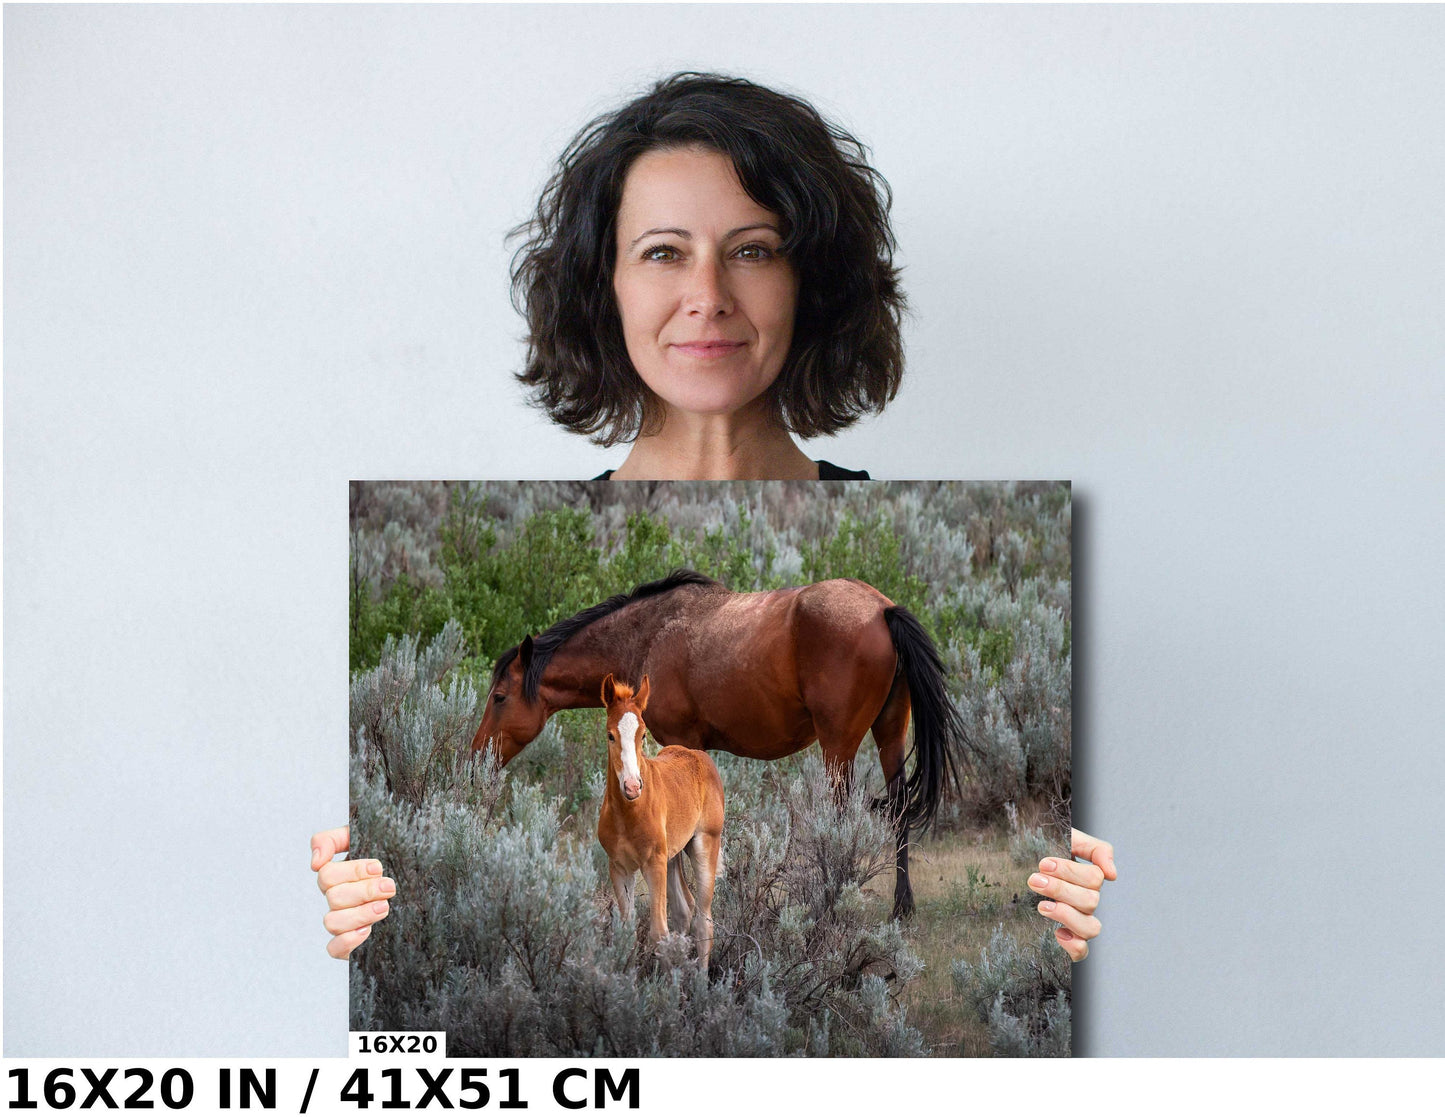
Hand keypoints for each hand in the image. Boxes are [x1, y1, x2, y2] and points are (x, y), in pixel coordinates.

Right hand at [311, 826, 394, 958]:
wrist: (423, 885)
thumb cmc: (393, 858)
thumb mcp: (367, 838)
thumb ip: (333, 839)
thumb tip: (315, 862)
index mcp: (338, 875)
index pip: (327, 873)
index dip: (352, 871)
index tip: (378, 867)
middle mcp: (338, 899)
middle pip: (334, 897)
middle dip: (364, 891)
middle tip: (389, 887)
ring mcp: (343, 921)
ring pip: (332, 922)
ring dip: (359, 914)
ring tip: (385, 907)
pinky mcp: (351, 943)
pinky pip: (334, 949)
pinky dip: (347, 941)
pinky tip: (368, 931)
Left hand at [1027, 828, 1115, 961]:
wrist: (1015, 863)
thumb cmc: (1043, 849)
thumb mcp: (1068, 838)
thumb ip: (1095, 849)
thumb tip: (1112, 874)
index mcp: (1088, 878)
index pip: (1094, 878)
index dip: (1070, 872)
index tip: (1043, 864)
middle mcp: (1087, 901)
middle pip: (1090, 901)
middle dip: (1060, 889)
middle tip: (1034, 880)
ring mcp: (1078, 921)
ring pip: (1091, 928)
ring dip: (1066, 915)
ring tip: (1041, 906)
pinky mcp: (1067, 939)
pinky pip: (1081, 952)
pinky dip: (1073, 945)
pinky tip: (1057, 933)